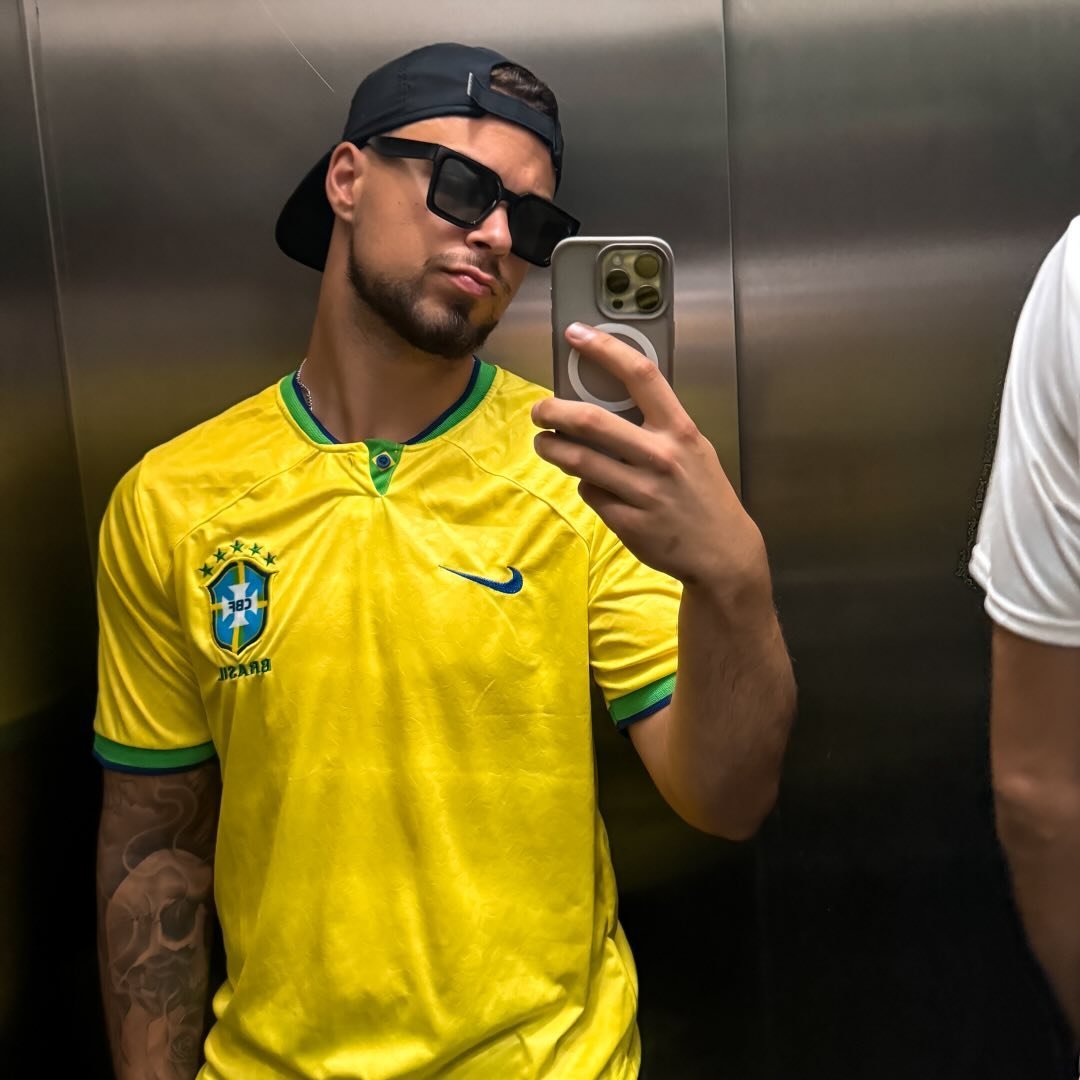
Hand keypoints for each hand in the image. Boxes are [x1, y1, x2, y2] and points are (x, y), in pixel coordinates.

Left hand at [532, 322, 768, 599]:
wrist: (723, 551)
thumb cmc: (703, 493)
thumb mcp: (693, 449)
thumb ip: (657, 427)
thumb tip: (605, 402)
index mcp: (679, 430)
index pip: (640, 375)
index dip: (605, 349)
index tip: (576, 334)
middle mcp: (660, 456)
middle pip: (591, 421)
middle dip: (553, 411)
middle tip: (539, 410)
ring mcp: (643, 492)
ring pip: (580, 460)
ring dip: (552, 449)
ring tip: (545, 443)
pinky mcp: (628, 522)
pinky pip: (591, 493)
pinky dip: (584, 484)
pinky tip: (590, 483)